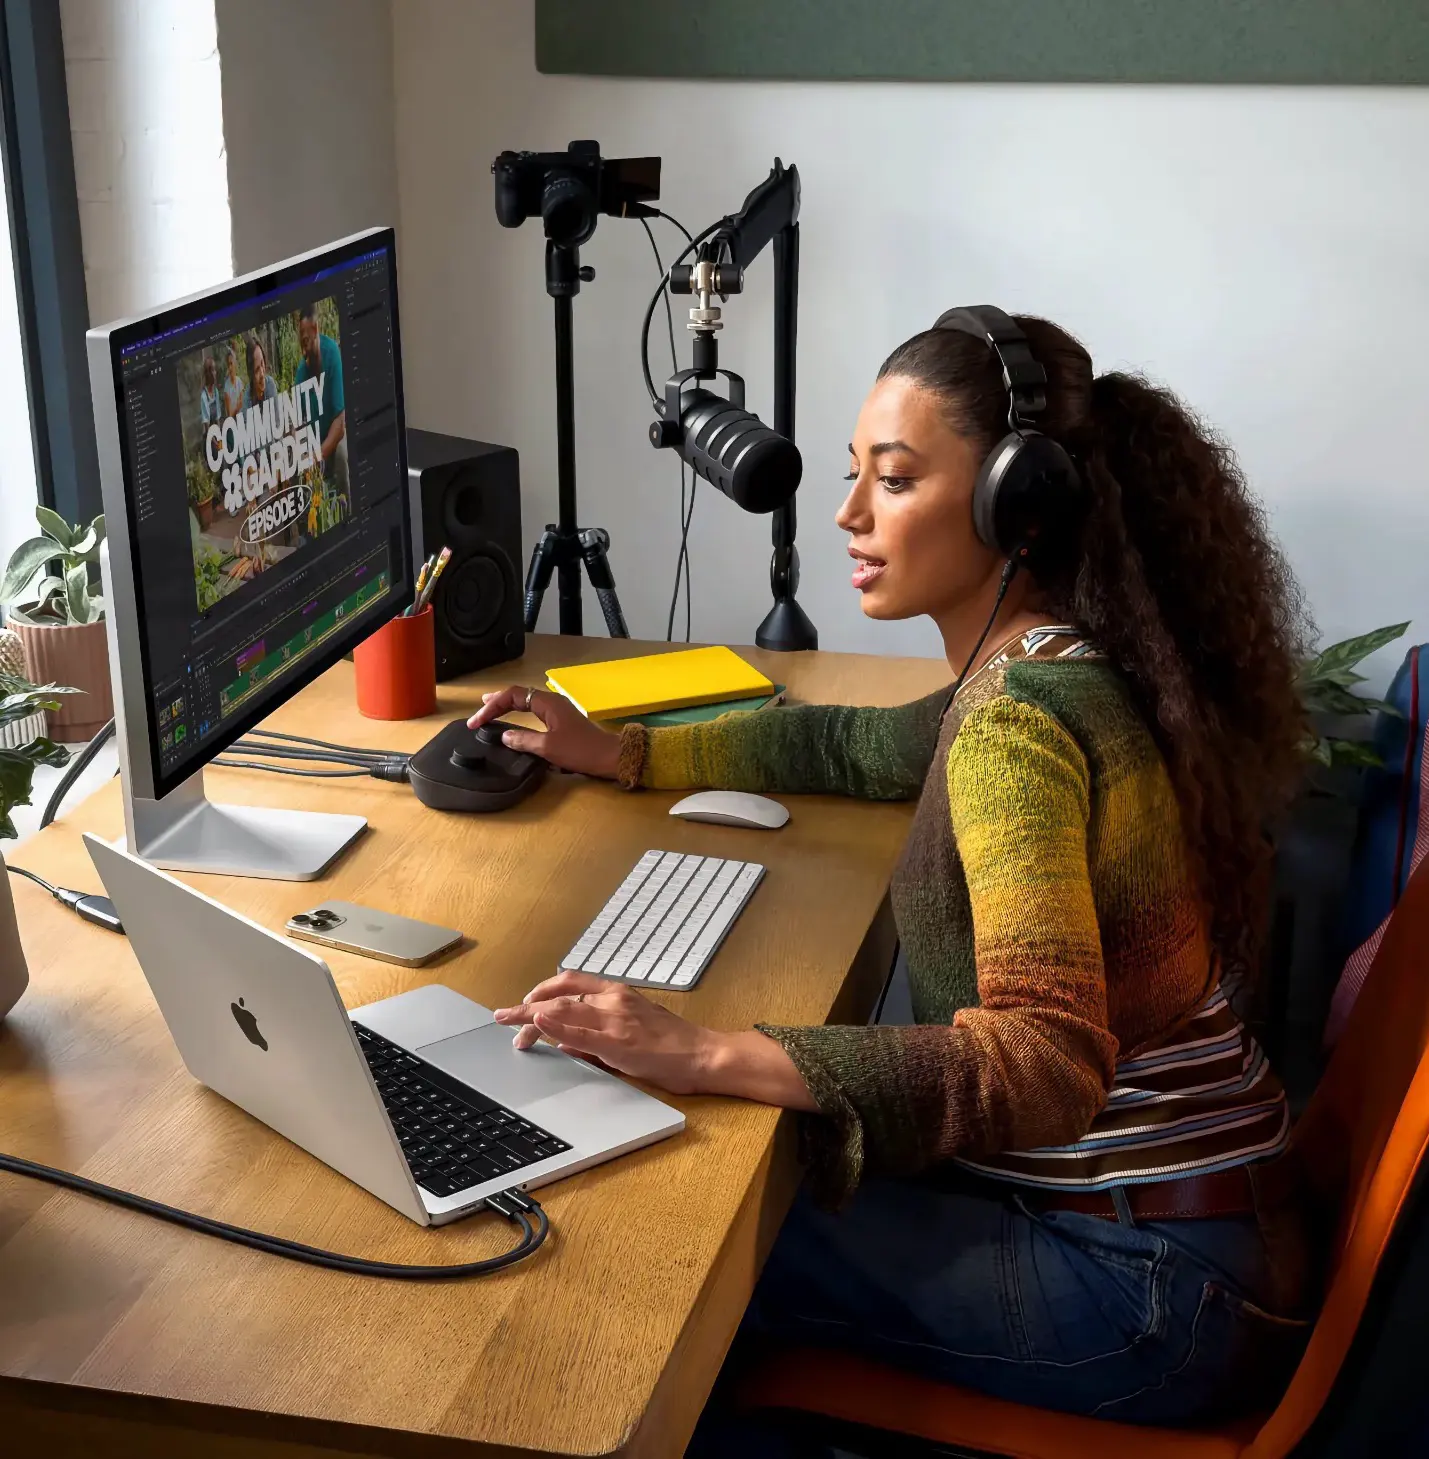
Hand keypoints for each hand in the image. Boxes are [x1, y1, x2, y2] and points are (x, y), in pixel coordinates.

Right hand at [467, 685, 621, 778]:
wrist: (610, 757)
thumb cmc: (581, 750)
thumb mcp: (549, 747)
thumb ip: (524, 740)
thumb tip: (504, 735)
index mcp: (547, 703)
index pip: (512, 695)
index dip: (491, 706)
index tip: (476, 721)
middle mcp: (552, 702)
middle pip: (518, 695)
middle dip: (497, 702)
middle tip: (479, 711)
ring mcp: (558, 711)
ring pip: (527, 703)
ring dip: (508, 706)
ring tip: (491, 710)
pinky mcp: (562, 721)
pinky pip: (535, 712)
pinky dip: (520, 714)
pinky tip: (515, 720)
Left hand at [493, 971, 724, 1095]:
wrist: (702, 1054)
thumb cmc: (672, 1045)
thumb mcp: (632, 1028)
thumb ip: (598, 1032)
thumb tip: (565, 1041)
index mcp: (617, 993)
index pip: (569, 982)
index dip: (541, 990)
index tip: (522, 1001)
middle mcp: (613, 1000)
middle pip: (559, 996)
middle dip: (526, 1007)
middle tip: (503, 1017)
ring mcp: (615, 1019)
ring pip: (563, 1010)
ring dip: (531, 1018)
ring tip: (510, 1027)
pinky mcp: (618, 1042)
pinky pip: (580, 1033)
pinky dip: (555, 1028)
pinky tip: (539, 1028)